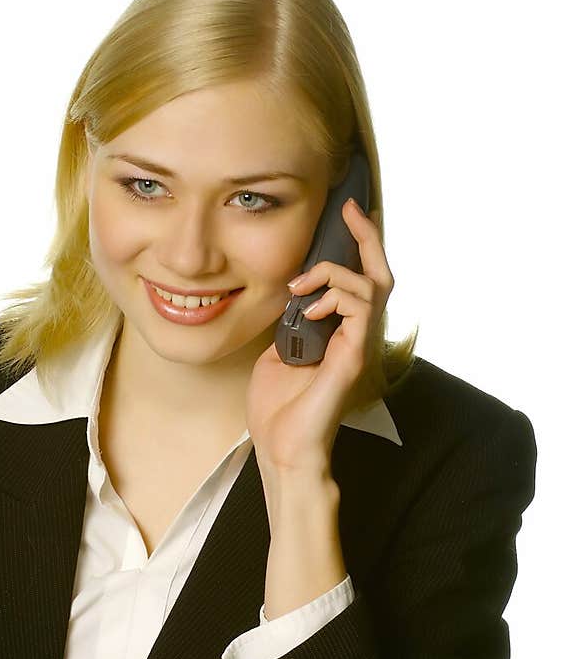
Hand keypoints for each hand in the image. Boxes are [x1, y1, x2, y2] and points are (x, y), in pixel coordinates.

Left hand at [246, 200, 394, 474]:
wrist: (281, 448)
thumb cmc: (278, 410)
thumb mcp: (277, 352)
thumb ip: (290, 324)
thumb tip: (291, 299)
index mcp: (340, 333)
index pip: (359, 280)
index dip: (356, 245)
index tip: (344, 213)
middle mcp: (357, 335)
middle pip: (380, 274)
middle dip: (367, 236)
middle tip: (350, 210)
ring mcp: (360, 346)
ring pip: (372, 285)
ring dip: (333, 274)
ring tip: (301, 285)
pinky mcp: (355, 357)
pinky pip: (361, 309)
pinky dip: (335, 298)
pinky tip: (308, 311)